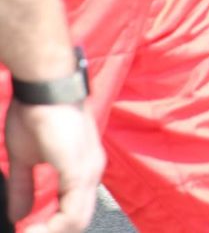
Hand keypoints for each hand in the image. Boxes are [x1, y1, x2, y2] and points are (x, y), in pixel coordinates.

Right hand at [5, 101, 104, 232]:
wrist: (44, 88)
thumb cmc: (36, 113)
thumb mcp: (24, 158)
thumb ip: (24, 187)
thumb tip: (18, 215)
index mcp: (83, 168)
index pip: (75, 210)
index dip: (53, 227)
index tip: (28, 231)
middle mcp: (92, 172)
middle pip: (78, 219)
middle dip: (52, 232)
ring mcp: (88, 172)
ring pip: (77, 220)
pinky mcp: (79, 171)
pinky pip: (73, 211)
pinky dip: (55, 227)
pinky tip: (34, 229)